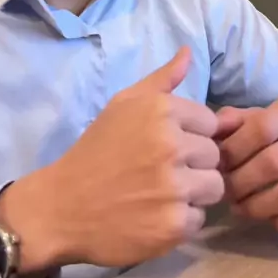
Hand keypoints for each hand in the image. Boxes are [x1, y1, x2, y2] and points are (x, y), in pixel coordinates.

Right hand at [0, 48, 223, 272]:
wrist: (63, 206)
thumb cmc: (97, 150)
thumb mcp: (124, 104)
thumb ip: (162, 79)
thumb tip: (189, 51)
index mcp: (161, 111)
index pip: (210, 122)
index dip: (192, 135)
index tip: (167, 146)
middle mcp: (170, 145)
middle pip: (214, 155)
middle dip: (194, 164)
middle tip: (162, 172)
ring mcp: (173, 187)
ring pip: (214, 187)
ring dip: (194, 194)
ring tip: (164, 194)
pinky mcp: (173, 225)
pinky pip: (200, 219)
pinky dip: (181, 222)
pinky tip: (156, 216)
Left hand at [216, 92, 277, 234]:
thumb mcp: (261, 119)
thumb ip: (233, 122)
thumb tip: (211, 129)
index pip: (262, 127)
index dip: (234, 150)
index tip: (217, 166)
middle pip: (274, 162)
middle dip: (241, 182)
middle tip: (225, 192)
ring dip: (258, 206)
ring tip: (240, 208)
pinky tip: (271, 220)